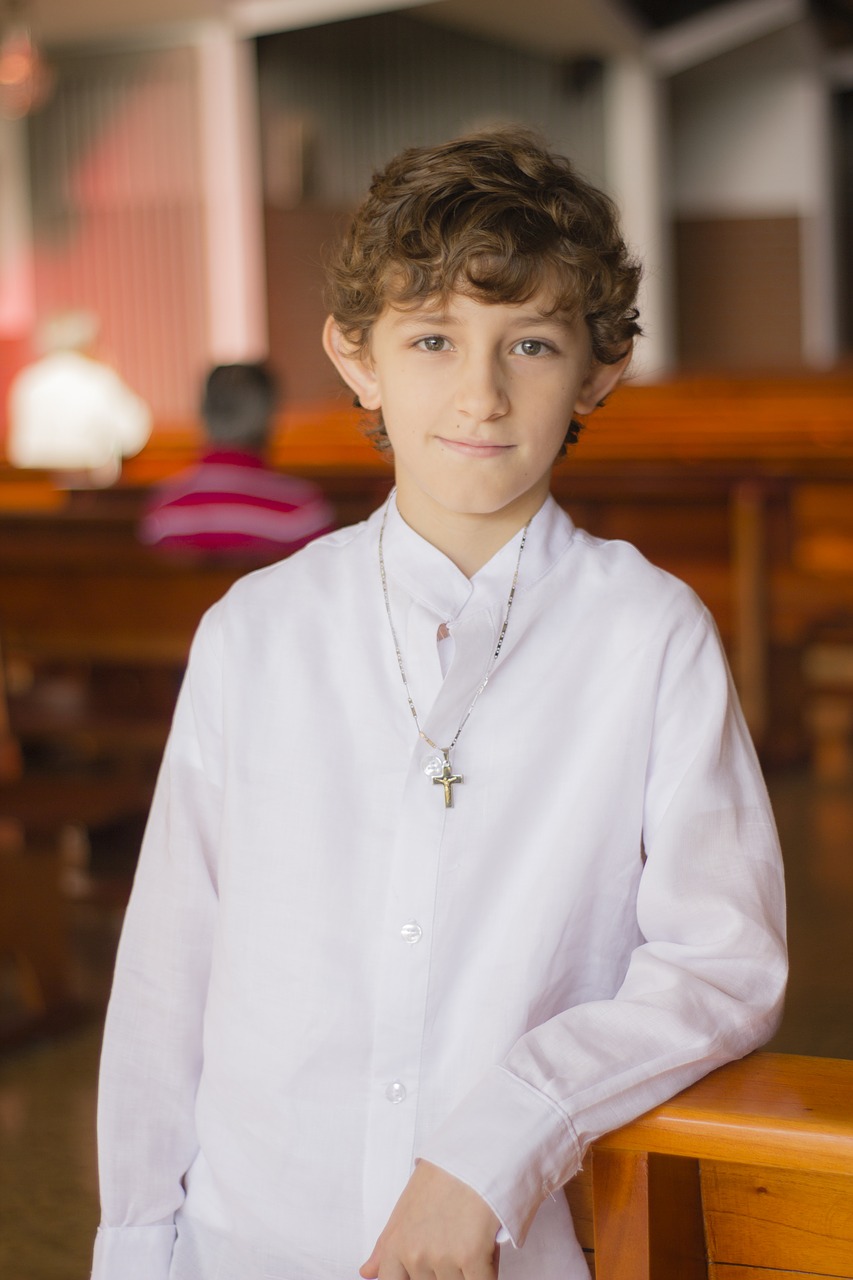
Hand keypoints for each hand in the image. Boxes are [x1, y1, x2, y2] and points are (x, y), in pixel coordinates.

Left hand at [359, 1160, 500, 1279]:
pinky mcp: (471, 1257)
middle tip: (455, 1241)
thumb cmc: (443, 1177)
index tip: (430, 1270)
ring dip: (467, 1272)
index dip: (413, 1279)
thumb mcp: (405, 1207)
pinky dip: (486, 1274)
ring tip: (471, 1239)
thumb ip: (386, 1246)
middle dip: (444, 1272)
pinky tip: (486, 1254)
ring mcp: (441, 1257)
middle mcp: (413, 1255)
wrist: (474, 1153)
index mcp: (394, 1246)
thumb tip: (366, 1272)